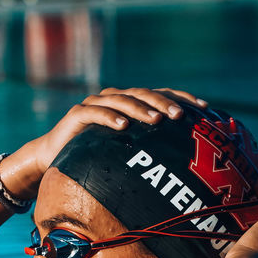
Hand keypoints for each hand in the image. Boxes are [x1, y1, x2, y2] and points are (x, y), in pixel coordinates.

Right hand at [30, 86, 208, 172]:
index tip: (204, 108)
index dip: (182, 98)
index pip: (161, 94)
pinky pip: (95, 113)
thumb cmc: (93, 157)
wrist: (53, 158)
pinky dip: (110, 117)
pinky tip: (123, 125)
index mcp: (131, 104)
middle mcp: (115, 98)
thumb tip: (184, 163)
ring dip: (140, 109)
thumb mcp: (124, 153)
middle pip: (144, 94)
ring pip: (122, 99)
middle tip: (180, 116)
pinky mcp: (77, 114)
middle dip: (164, 104)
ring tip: (155, 121)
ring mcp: (96, 104)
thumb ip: (147, 150)